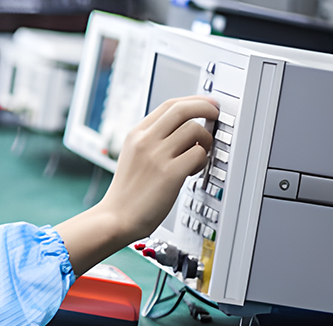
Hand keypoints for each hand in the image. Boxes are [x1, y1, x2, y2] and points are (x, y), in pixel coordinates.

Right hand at [55, 96, 218, 275]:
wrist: (116, 218)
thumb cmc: (126, 194)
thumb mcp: (132, 157)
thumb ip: (152, 142)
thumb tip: (184, 132)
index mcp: (136, 134)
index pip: (169, 105)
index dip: (193, 101)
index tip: (206, 104)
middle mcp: (146, 141)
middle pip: (183, 109)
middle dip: (206, 107)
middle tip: (216, 114)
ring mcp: (157, 156)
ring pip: (194, 130)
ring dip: (205, 141)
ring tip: (198, 156)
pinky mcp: (169, 174)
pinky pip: (198, 154)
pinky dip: (201, 161)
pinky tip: (192, 171)